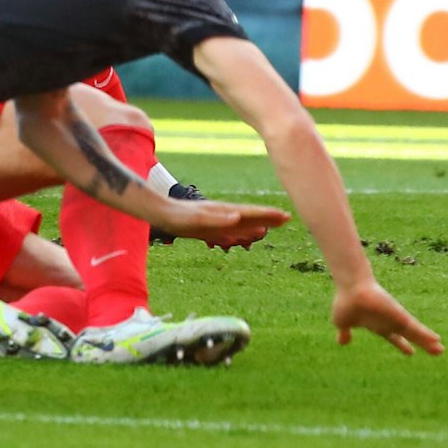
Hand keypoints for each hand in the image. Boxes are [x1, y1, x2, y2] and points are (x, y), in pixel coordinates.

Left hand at [152, 196, 288, 250]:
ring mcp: (217, 220)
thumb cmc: (178, 218)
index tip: (285, 216)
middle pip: (251, 216)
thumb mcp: (197, 220)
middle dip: (268, 217)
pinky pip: (230, 230)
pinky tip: (244, 236)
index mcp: (224, 212)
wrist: (160, 213)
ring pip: (242, 223)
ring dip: (258, 224)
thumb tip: (239, 217)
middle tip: (287, 219)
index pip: (252, 213)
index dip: (268, 215)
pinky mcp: (208, 227)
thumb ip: (218, 220)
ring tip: (271, 228)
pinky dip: (241, 232)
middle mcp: (223, 214)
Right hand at [331, 280, 443, 355]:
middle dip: (423, 344)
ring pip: (416, 333)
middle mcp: (390, 322)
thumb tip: (342, 341)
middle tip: (438, 351)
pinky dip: (425, 335)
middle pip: (410, 335)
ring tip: (440, 349)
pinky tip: (435, 340)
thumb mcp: (342, 322)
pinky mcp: (400, 316)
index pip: (394, 337)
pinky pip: (416, 328)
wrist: (350, 289)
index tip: (411, 352)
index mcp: (378, 326)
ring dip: (428, 341)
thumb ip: (345, 333)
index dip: (402, 344)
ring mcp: (396, 319)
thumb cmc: (346, 301)